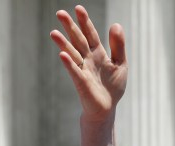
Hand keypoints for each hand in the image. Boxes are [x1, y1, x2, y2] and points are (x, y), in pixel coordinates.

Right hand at [50, 5, 127, 122]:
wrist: (107, 108)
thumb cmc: (113, 86)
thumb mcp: (121, 63)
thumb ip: (118, 45)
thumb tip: (115, 24)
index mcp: (98, 53)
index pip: (90, 34)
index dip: (85, 22)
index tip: (78, 8)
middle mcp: (88, 59)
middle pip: (78, 40)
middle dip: (70, 27)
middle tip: (60, 13)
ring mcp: (83, 70)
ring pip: (72, 53)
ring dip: (63, 43)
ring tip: (53, 32)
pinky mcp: (81, 82)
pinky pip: (74, 71)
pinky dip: (69, 63)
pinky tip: (62, 55)